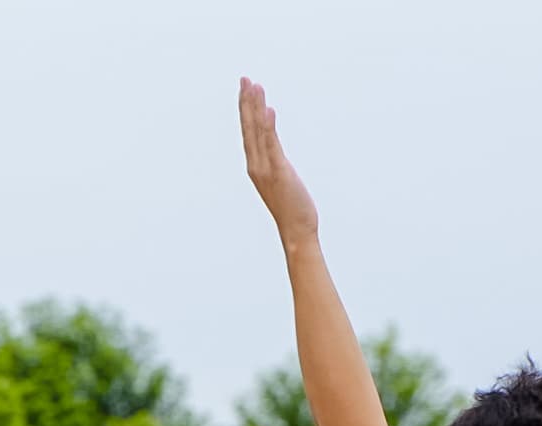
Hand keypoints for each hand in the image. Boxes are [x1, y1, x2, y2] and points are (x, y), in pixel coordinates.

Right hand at [238, 79, 318, 238]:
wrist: (296, 230)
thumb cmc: (292, 208)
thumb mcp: (282, 179)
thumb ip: (276, 161)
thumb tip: (275, 145)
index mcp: (256, 165)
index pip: (249, 131)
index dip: (246, 109)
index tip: (245, 88)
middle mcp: (256, 165)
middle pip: (249, 128)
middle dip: (246, 102)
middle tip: (245, 78)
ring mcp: (265, 168)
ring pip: (258, 132)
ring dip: (256, 108)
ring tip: (255, 86)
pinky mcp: (279, 171)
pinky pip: (272, 144)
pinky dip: (269, 127)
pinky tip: (269, 110)